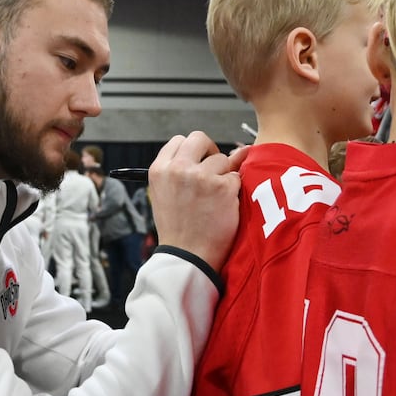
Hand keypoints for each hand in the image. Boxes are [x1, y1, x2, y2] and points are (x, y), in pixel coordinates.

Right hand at [147, 132, 248, 271]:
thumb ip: (188, 170)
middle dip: (210, 152)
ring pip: (223, 159)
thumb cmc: (179, 228)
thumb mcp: (168, 195)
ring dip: (224, 175)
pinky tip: (223, 207)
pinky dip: (233, 191)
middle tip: (213, 171)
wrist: (188, 257)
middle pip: (200, 139)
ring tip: (214, 199)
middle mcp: (178, 169)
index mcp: (160, 169)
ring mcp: (202, 177)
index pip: (179, 141)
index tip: (196, 164)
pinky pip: (236, 177)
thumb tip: (234, 151)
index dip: (192, 152)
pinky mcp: (223, 188)